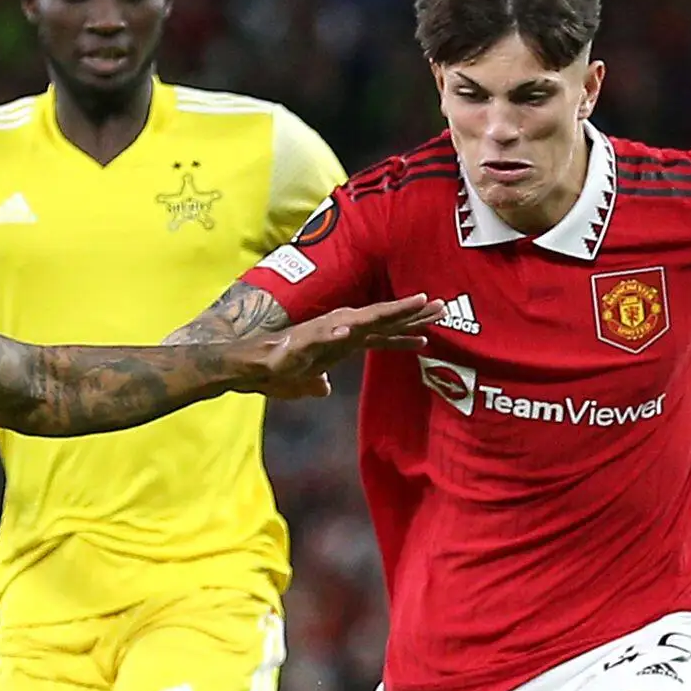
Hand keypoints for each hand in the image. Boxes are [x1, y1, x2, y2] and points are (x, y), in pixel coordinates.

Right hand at [236, 295, 435, 399]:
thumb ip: (318, 382)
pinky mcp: (304, 340)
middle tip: (443, 305)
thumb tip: (325, 387)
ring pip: (363, 319)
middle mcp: (338, 331)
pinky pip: (325, 335)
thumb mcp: (304, 383)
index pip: (380, 335)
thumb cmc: (275, 373)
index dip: (406, 332)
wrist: (247, 368)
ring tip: (416, 303)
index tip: (432, 331)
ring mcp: (323, 333)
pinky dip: (339, 332)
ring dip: (390, 311)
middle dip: (412, 313)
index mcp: (342, 342)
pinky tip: (355, 330)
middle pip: (382, 320)